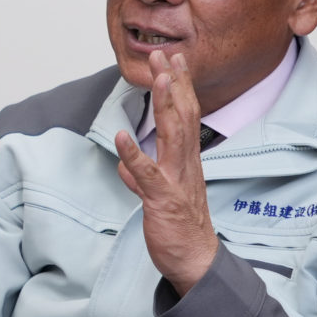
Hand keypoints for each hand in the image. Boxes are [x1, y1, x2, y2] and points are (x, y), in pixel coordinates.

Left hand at [115, 52, 217, 295]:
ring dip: (165, 106)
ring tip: (158, 79)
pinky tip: (121, 136)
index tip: (174, 62)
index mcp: (187, 161)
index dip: (180, 88)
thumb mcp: (158, 198)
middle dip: (174, 84)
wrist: (195, 262)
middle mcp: (186, 164)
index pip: (185, 117)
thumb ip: (142, 178)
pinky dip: (133, 154)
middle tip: (166, 55)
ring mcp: (176, 180)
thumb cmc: (180, 229)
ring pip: (173, 136)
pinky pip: (147, 174)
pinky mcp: (162, 199)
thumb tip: (125, 168)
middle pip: (182, 116)